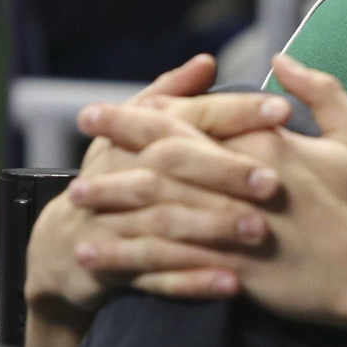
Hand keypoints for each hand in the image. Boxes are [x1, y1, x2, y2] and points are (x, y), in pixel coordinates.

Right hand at [23, 54, 271, 316]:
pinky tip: (232, 284)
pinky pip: (154, 275)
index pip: (190, 117)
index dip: (235, 111)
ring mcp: (113, 221)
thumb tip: (206, 62)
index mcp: (138, 137)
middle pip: (176, 167)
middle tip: (274, 182)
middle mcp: (123, 173)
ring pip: (167, 221)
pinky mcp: (112, 266)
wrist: (63, 245)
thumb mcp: (136, 132)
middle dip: (225, 172)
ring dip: (213, 228)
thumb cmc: (117, 177)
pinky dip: (191, 280)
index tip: (282, 110)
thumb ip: (172, 95)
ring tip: (260, 232)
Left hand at [75, 53, 346, 334]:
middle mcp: (242, 181)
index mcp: (266, 145)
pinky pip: (164, 260)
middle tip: (80, 132)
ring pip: (157, 208)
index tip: (109, 106)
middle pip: (164, 156)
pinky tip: (93, 254)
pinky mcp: (230, 271)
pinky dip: (125, 256)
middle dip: (117, 142)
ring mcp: (234, 228)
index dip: (146, 112)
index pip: (193, 119)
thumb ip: (322, 91)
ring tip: (74, 199)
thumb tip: (283, 58)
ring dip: (112, 202)